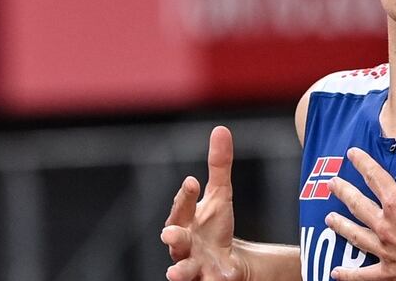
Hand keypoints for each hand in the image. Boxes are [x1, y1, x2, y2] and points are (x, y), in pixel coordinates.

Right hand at [161, 126, 246, 280]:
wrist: (225, 263)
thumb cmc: (216, 226)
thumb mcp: (221, 195)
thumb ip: (219, 165)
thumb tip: (220, 129)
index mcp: (185, 220)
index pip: (181, 206)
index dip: (185, 196)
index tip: (192, 182)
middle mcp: (184, 245)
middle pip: (175, 240)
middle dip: (172, 237)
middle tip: (169, 234)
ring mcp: (194, 266)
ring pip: (182, 270)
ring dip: (179, 271)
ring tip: (174, 273)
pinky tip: (219, 278)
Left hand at [325, 115, 395, 280]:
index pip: (374, 176)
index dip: (362, 162)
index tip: (351, 154)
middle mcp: (386, 226)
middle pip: (358, 204)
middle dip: (344, 192)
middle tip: (332, 183)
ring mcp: (386, 251)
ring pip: (356, 235)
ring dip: (341, 226)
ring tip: (329, 219)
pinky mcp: (391, 273)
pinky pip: (365, 275)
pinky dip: (349, 275)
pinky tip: (336, 273)